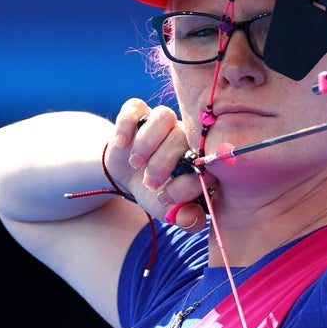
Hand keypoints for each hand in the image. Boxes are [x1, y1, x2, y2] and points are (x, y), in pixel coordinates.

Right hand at [106, 99, 218, 232]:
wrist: (129, 177)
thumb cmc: (156, 193)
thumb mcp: (169, 211)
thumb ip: (186, 220)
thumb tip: (189, 219)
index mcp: (200, 158)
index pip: (204, 162)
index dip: (186, 182)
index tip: (166, 199)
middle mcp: (185, 135)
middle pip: (182, 137)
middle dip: (163, 164)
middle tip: (149, 184)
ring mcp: (163, 122)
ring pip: (163, 116)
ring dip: (147, 142)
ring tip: (136, 164)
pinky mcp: (139, 112)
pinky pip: (135, 107)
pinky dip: (126, 125)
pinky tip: (122, 145)